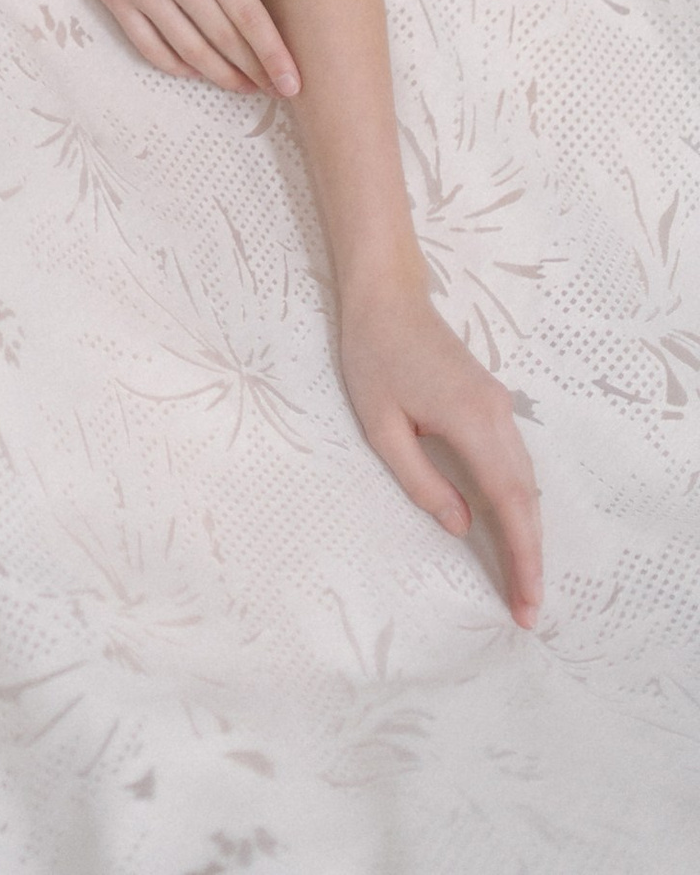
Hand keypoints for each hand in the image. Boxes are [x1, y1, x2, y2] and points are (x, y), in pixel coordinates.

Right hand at [31, 0, 299, 96]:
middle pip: (223, 37)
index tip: (293, 81)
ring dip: (221, 75)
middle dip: (256, 70)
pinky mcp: (113, 0)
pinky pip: (149, 46)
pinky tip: (194, 72)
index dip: (273, 52)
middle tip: (280, 92)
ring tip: (245, 87)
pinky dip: (175, 66)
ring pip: (189, 51)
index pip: (246, 13)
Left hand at [338, 279, 542, 628]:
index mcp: (472, 421)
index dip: (523, 557)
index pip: (511, 504)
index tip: (527, 602)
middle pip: (528, 499)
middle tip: (527, 610)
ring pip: (526, 481)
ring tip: (521, 581)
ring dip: (527, 531)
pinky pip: (515, 462)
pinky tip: (511, 529)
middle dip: (531, 556)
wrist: (386, 295)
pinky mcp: (492, 402)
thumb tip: (461, 525)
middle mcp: (498, 415)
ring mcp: (500, 406)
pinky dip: (519, 502)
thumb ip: (422, 480)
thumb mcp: (382, 426)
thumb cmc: (373, 355)